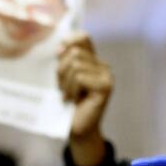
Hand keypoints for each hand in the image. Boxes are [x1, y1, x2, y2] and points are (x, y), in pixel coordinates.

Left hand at [58, 32, 111, 165]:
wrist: (77, 129)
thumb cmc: (69, 103)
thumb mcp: (64, 77)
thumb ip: (65, 59)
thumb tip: (62, 44)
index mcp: (94, 61)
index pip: (83, 37)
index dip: (68, 42)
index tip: (58, 55)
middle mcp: (104, 66)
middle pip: (75, 52)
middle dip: (62, 69)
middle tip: (61, 87)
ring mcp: (107, 76)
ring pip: (76, 65)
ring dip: (65, 82)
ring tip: (66, 95)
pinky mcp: (105, 87)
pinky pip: (80, 77)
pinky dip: (71, 89)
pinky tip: (72, 100)